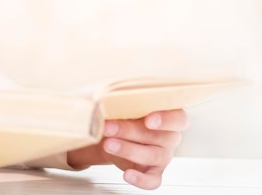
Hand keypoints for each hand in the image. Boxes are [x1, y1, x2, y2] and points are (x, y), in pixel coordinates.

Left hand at [67, 109, 188, 189]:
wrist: (113, 135)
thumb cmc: (123, 114)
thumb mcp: (124, 104)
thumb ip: (122, 101)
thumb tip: (102, 99)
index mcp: (169, 115)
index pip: (178, 118)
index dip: (166, 120)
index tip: (148, 120)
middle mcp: (170, 136)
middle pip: (157, 136)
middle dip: (130, 131)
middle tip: (108, 127)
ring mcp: (163, 155)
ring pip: (152, 156)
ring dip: (128, 150)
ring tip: (107, 144)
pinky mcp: (154, 172)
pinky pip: (153, 180)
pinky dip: (141, 180)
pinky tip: (127, 175)